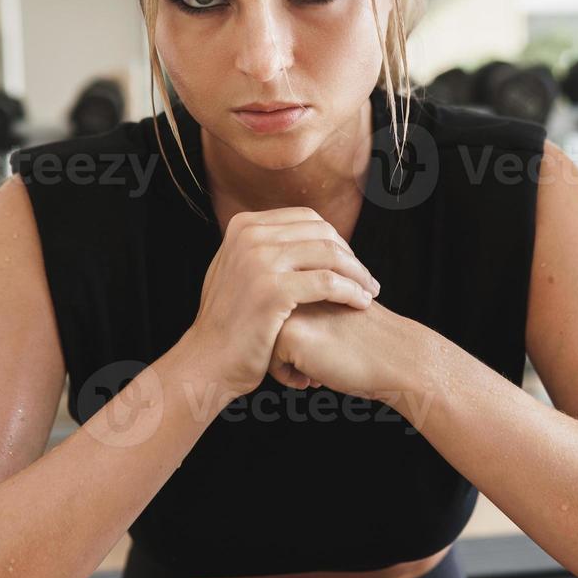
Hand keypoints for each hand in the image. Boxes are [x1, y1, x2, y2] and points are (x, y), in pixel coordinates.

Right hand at [189, 207, 379, 396]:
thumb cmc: (228, 321)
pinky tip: (360, 303)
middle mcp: (250, 236)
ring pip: (330, 255)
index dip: (335, 239)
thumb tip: (294, 232)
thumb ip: (261, 246)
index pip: (307, 218)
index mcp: (244, 225)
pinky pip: (327, 282)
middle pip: (322, 233)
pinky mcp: (272, 289)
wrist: (207, 359)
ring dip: (357, 273)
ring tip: (369, 292)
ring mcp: (260, 260)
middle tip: (366, 279)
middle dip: (350, 255)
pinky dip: (350, 291)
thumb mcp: (235, 268)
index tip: (349, 262)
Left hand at [267, 297, 409, 401]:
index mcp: (307, 276)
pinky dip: (289, 377)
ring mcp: (290, 307)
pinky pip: (270, 364)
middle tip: (324, 359)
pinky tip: (315, 378)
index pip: (275, 313)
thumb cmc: (369, 340)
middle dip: (288, 351)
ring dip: (288, 363)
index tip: (326, 345)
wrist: (399, 358)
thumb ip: (306, 306)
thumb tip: (270, 332)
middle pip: (267, 328)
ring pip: (266, 344)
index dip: (298, 338)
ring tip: (319, 367)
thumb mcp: (335, 308)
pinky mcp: (290, 333)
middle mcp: (295, 286)